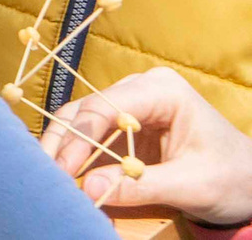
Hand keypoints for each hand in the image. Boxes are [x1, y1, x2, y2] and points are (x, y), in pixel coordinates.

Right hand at [43, 68, 251, 225]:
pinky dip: (77, 154)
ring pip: (82, 119)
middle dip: (64, 142)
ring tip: (49, 174)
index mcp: (163, 91)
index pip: (105, 107)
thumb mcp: (191, 186)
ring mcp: (132, 104)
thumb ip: (139, 186)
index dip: (79, 138)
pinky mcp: (126, 125)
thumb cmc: (231, 179)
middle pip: (87, 110)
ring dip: (64, 147)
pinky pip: (92, 134)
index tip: (62, 169)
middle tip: (47, 173)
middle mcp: (141, 89)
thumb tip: (88, 188)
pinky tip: (64, 171)